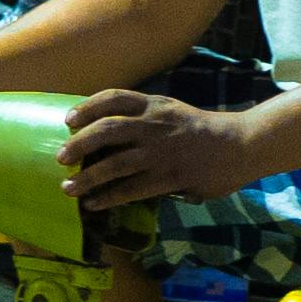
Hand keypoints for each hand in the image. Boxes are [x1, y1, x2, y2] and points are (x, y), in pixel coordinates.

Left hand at [60, 87, 262, 205]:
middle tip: (60, 157)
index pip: (113, 98)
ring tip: (68, 188)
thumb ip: (148, 120)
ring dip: (87, 176)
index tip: (68, 119)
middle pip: (107, 129)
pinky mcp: (170, 177)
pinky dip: (109, 196)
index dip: (87, 107)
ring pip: (115, 163)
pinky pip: (133, 188)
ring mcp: (162, 152)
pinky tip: (94, 203)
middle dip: (79, 143)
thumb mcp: (174, 113)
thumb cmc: (204, 131)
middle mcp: (154, 125)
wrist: (240, 144)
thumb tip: (113, 138)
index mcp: (155, 105)